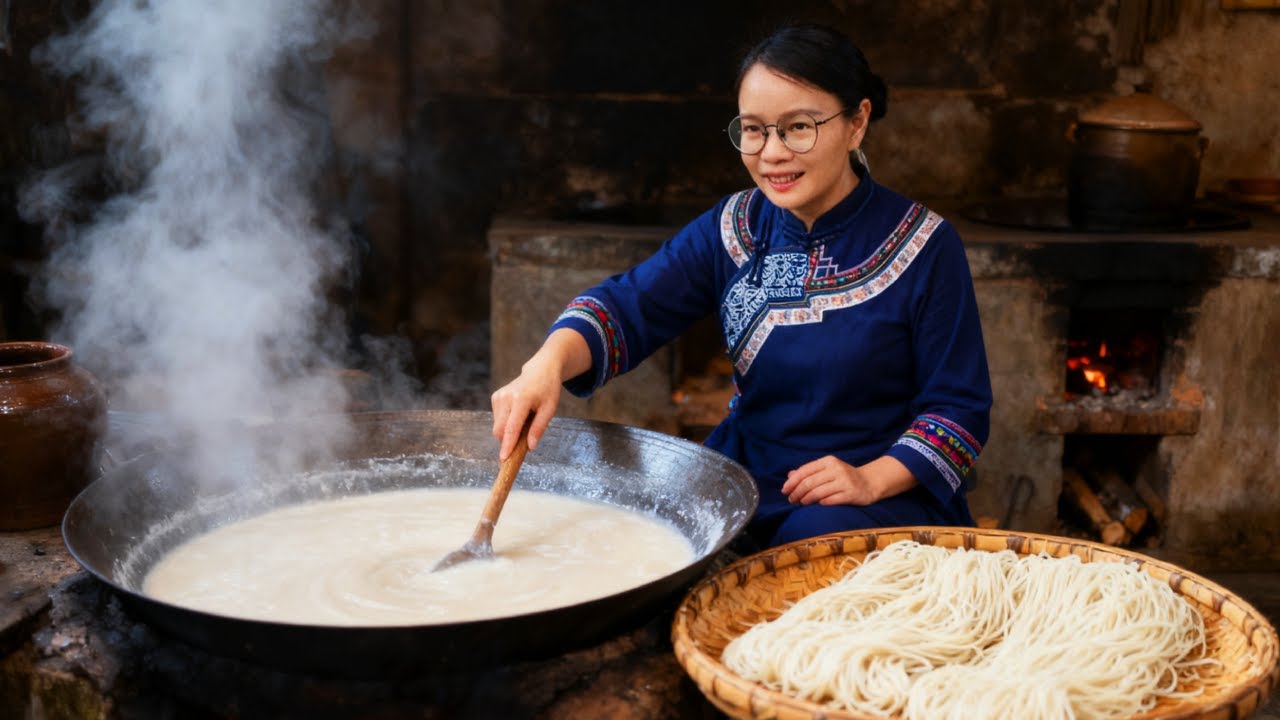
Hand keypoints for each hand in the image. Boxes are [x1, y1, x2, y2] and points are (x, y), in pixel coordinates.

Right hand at [490, 328, 590, 459]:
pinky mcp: (495, 397)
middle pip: (500, 430)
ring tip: (525, 420)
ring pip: (498, 426)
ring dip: (509, 432)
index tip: (503, 459)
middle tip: (523, 444)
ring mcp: (499, 396)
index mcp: (522, 399)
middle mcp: (506, 397)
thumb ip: (539, 428)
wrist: (540, 371)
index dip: (508, 445)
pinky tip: (518, 414)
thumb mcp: (549, 409)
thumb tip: (530, 447)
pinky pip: (498, 420)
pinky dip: (507, 423)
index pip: (512, 427)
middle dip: (508, 442)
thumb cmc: (547, 390)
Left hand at [781, 455, 917, 505]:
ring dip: (805, 500)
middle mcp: (836, 469)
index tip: (784, 491)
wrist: (869, 482)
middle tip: (791, 500)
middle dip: (796, 492)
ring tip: (801, 504)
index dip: (792, 482)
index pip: (805, 471)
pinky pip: (830, 500)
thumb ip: (809, 472)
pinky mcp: (851, 494)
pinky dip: (820, 503)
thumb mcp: (827, 470)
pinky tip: (816, 505)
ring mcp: (844, 481)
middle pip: (809, 482)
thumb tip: (789, 475)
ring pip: (818, 492)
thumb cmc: (843, 477)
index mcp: (828, 461)